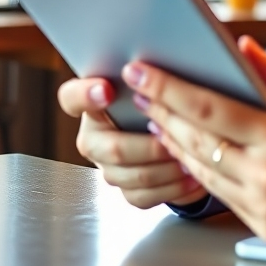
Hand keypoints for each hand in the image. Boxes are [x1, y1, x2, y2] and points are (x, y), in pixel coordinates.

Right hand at [57, 77, 206, 208]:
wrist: (171, 131)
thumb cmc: (163, 99)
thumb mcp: (156, 84)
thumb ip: (150, 78)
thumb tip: (154, 70)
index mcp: (93, 105)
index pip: (72, 97)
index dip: (86, 95)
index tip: (107, 89)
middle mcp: (94, 138)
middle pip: (114, 149)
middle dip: (150, 147)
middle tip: (175, 139)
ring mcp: (107, 166)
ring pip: (132, 176)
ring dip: (166, 170)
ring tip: (191, 159)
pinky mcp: (124, 188)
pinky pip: (143, 195)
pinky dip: (172, 189)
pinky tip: (192, 178)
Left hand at [123, 36, 265, 255]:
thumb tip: (243, 48)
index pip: (209, 107)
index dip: (169, 88)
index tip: (142, 71)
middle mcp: (265, 173)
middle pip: (196, 139)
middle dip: (162, 110)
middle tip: (138, 90)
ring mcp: (261, 204)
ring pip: (200, 169)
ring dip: (173, 142)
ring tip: (156, 118)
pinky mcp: (262, 227)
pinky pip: (218, 195)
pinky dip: (198, 171)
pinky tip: (187, 153)